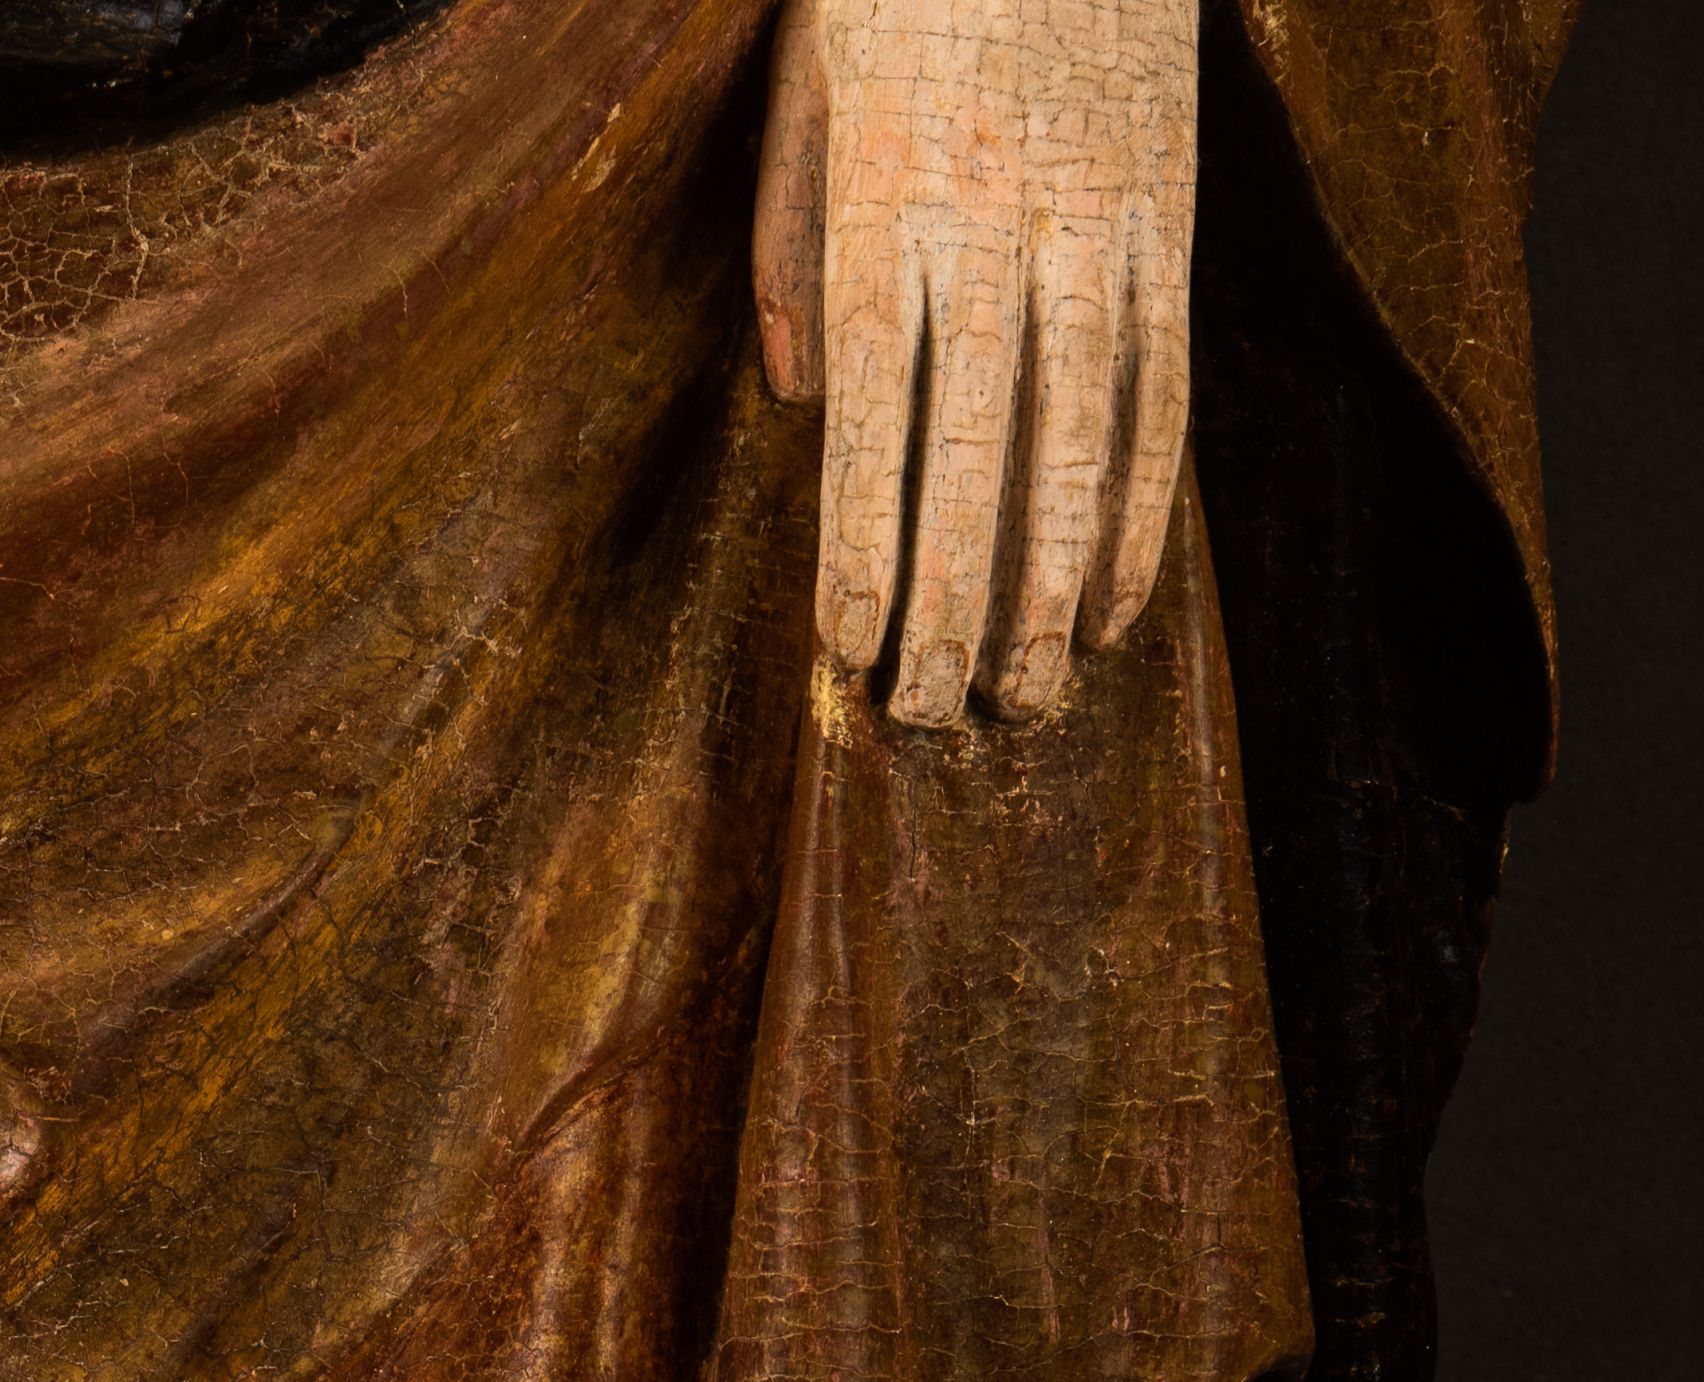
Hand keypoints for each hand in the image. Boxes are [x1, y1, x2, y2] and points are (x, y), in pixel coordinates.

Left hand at [752, 0, 1197, 727]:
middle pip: (976, 455)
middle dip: (952, 605)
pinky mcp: (1176, 214)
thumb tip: (793, 411)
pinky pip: (1163, 391)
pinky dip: (1144, 511)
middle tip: (932, 722)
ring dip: (1055, 589)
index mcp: (892, 196)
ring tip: (1028, 699)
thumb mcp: (809, 77)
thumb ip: (787, 243)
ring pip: (1084, 442)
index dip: (866, 547)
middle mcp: (1002, 222)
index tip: (849, 654)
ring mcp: (1103, 222)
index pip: (873, 414)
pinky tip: (1114, 607)